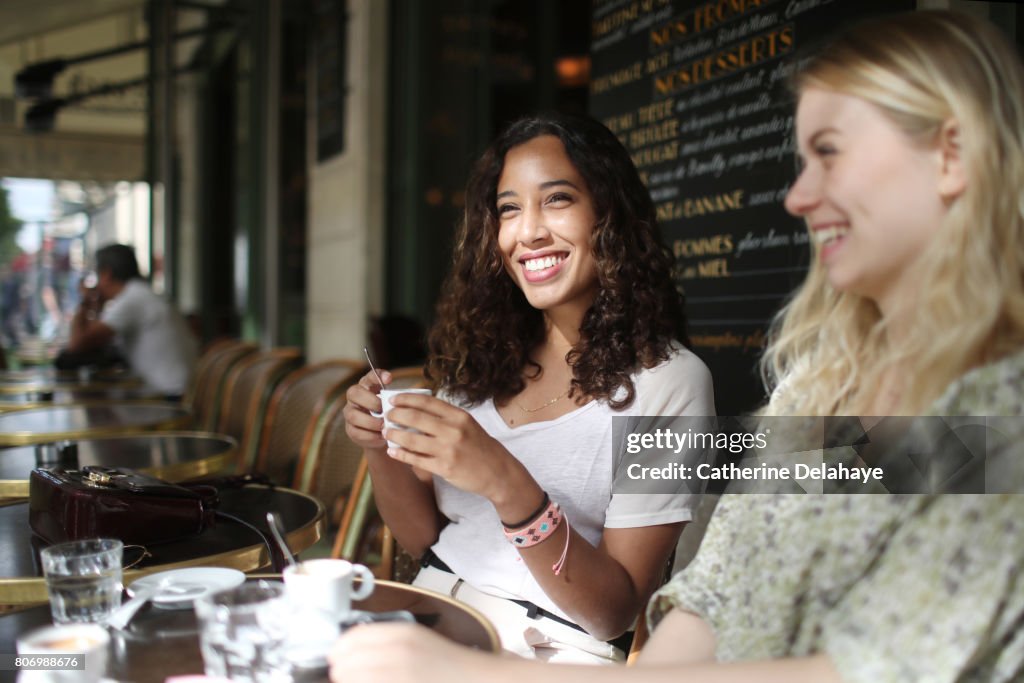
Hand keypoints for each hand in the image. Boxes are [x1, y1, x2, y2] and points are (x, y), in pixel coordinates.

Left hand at [328, 623, 488, 682]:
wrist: (477, 680)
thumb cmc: (447, 665)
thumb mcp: (416, 641)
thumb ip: (384, 642)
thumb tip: (345, 653)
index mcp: (401, 632)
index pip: (350, 639)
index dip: (338, 652)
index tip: (336, 661)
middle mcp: (398, 652)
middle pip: (345, 663)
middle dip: (341, 673)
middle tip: (347, 677)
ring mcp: (400, 675)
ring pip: (351, 679)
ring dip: (351, 682)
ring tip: (362, 682)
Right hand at [342, 369, 390, 450]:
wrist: (383, 435)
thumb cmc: (389, 414)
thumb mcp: (393, 404)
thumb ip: (395, 399)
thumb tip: (403, 398)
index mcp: (367, 387)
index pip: (368, 377)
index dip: (377, 376)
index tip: (389, 379)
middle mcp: (355, 398)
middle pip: (354, 393)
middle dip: (370, 401)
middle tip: (383, 409)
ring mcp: (350, 414)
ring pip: (353, 415)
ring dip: (370, 421)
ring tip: (384, 425)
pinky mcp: (351, 430)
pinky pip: (356, 432)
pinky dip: (370, 435)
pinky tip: (381, 436)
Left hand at [383, 393, 537, 505]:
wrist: (498, 472)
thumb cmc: (480, 446)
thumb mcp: (467, 424)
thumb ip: (445, 417)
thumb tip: (416, 409)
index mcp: (459, 416)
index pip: (426, 401)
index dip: (406, 399)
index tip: (394, 400)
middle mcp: (453, 430)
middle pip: (415, 418)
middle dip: (395, 415)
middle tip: (386, 415)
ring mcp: (448, 449)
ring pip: (412, 439)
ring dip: (394, 435)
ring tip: (386, 432)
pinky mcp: (444, 467)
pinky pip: (416, 459)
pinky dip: (401, 454)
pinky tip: (392, 451)